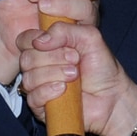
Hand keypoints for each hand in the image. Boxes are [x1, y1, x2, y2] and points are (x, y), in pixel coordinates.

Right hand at [21, 21, 136, 135]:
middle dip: (53, 57)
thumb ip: (65, 30)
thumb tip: (39, 41)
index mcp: (46, 47)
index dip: (38, 39)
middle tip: (75, 60)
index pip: (25, 39)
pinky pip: (33, 96)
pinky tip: (64, 90)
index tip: (64, 44)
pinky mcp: (40, 106)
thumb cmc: (101, 67)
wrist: (111, 96)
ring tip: (75, 75)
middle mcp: (39, 66)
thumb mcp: (89, 37)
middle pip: (26, 58)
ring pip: (29, 77)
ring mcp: (38, 86)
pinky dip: (49, 91)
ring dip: (54, 74)